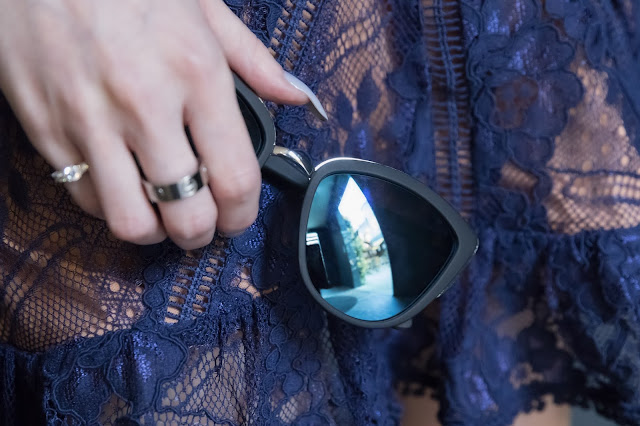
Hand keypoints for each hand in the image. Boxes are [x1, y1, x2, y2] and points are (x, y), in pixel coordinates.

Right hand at [0, 0, 313, 249]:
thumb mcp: (201, 3)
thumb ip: (253, 59)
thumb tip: (296, 98)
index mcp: (195, 72)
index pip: (235, 177)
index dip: (243, 215)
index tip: (239, 218)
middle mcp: (145, 104)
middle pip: (187, 214)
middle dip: (201, 234)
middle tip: (202, 225)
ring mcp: (90, 120)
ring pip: (130, 222)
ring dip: (154, 231)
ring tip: (160, 213)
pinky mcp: (45, 128)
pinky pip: (83, 197)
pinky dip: (109, 205)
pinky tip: (121, 184)